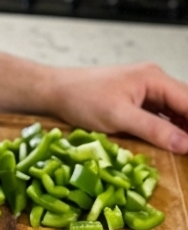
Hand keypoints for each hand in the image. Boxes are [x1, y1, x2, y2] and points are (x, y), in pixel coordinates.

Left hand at [48, 63, 187, 153]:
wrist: (55, 91)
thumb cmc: (82, 98)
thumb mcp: (118, 116)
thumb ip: (153, 129)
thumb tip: (187, 145)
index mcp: (154, 78)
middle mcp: (155, 81)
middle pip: (187, 105)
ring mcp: (147, 90)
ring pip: (178, 112)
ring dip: (184, 130)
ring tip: (186, 151)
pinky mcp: (138, 101)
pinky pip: (164, 116)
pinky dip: (171, 130)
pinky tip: (174, 146)